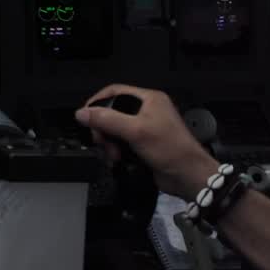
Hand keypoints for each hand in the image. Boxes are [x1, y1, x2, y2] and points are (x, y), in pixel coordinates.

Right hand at [76, 84, 217, 198]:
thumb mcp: (135, 131)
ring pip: (114, 130)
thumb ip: (107, 120)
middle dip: (103, 129)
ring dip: (109, 143)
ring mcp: (145, 128)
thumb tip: (80, 113)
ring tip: (113, 155)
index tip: (85, 116)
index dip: (97, 102)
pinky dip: (116, 151)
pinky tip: (117, 161)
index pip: (115, 91)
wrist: (189, 177)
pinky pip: (121, 143)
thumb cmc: (169, 149)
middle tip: (101, 142)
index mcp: (149, 99)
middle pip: (112, 113)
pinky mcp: (143, 145)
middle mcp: (147, 110)